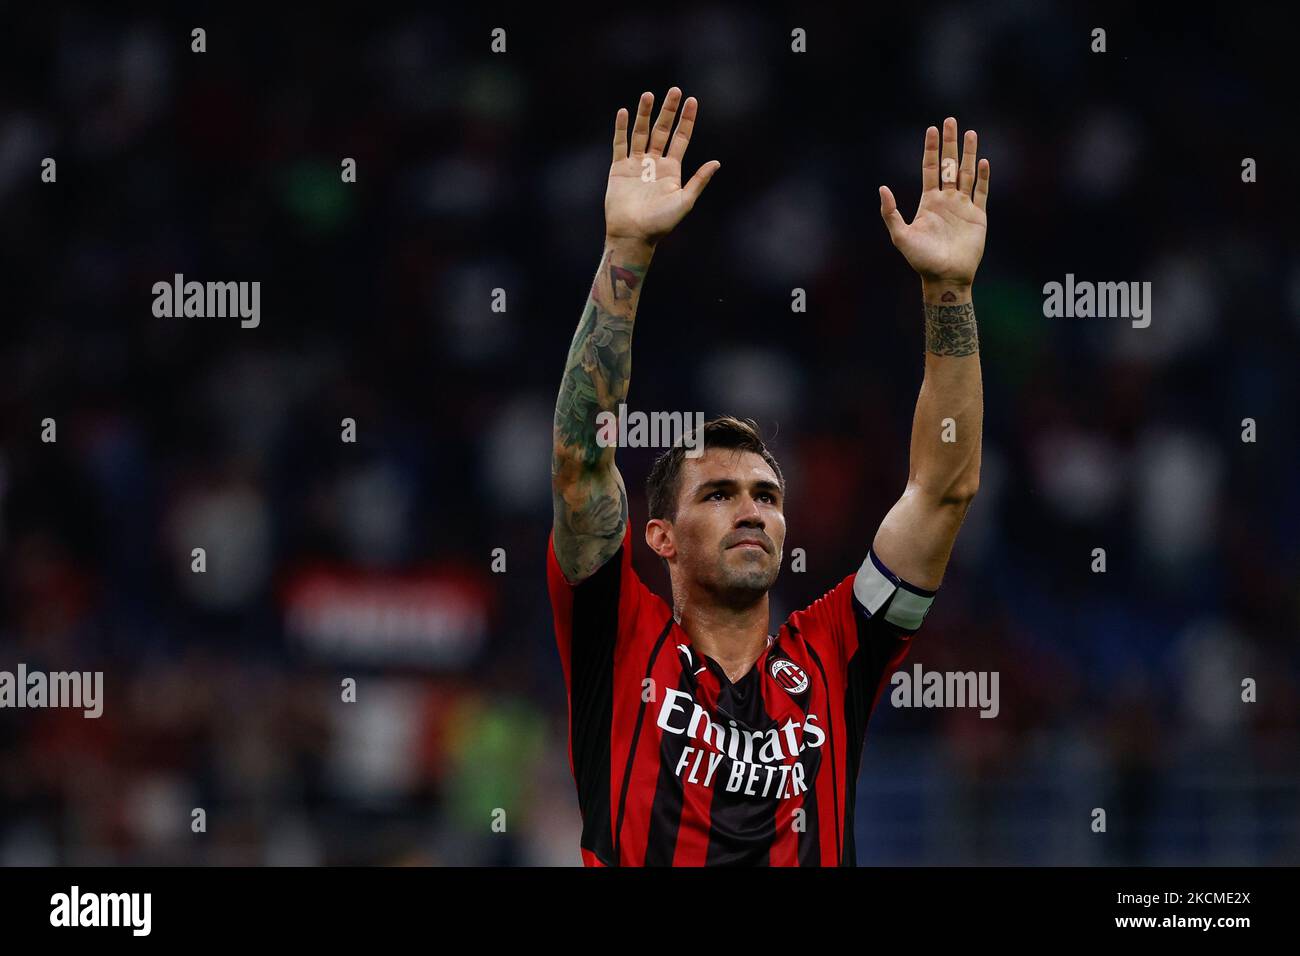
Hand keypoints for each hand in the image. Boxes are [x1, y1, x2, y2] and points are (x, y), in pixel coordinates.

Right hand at [605, 87, 720, 245]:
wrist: (633, 235)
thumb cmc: (661, 223)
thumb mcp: (685, 201)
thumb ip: (699, 180)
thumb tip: (717, 162)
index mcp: (672, 170)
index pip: (681, 138)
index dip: (687, 120)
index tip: (692, 100)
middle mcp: (654, 163)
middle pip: (662, 130)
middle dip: (668, 111)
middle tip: (674, 90)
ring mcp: (636, 164)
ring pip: (641, 133)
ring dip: (645, 114)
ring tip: (648, 95)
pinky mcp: (619, 169)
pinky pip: (620, 144)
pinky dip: (620, 128)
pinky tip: (623, 112)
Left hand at [879, 118, 989, 288]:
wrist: (945, 277)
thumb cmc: (921, 260)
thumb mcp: (901, 236)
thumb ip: (891, 213)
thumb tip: (882, 188)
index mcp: (928, 202)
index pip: (930, 168)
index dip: (931, 149)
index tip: (932, 129)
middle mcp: (946, 200)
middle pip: (949, 165)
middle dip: (950, 143)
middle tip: (951, 120)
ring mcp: (963, 207)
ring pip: (967, 174)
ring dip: (968, 154)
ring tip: (971, 133)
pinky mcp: (977, 217)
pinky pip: (981, 193)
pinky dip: (983, 177)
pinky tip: (982, 161)